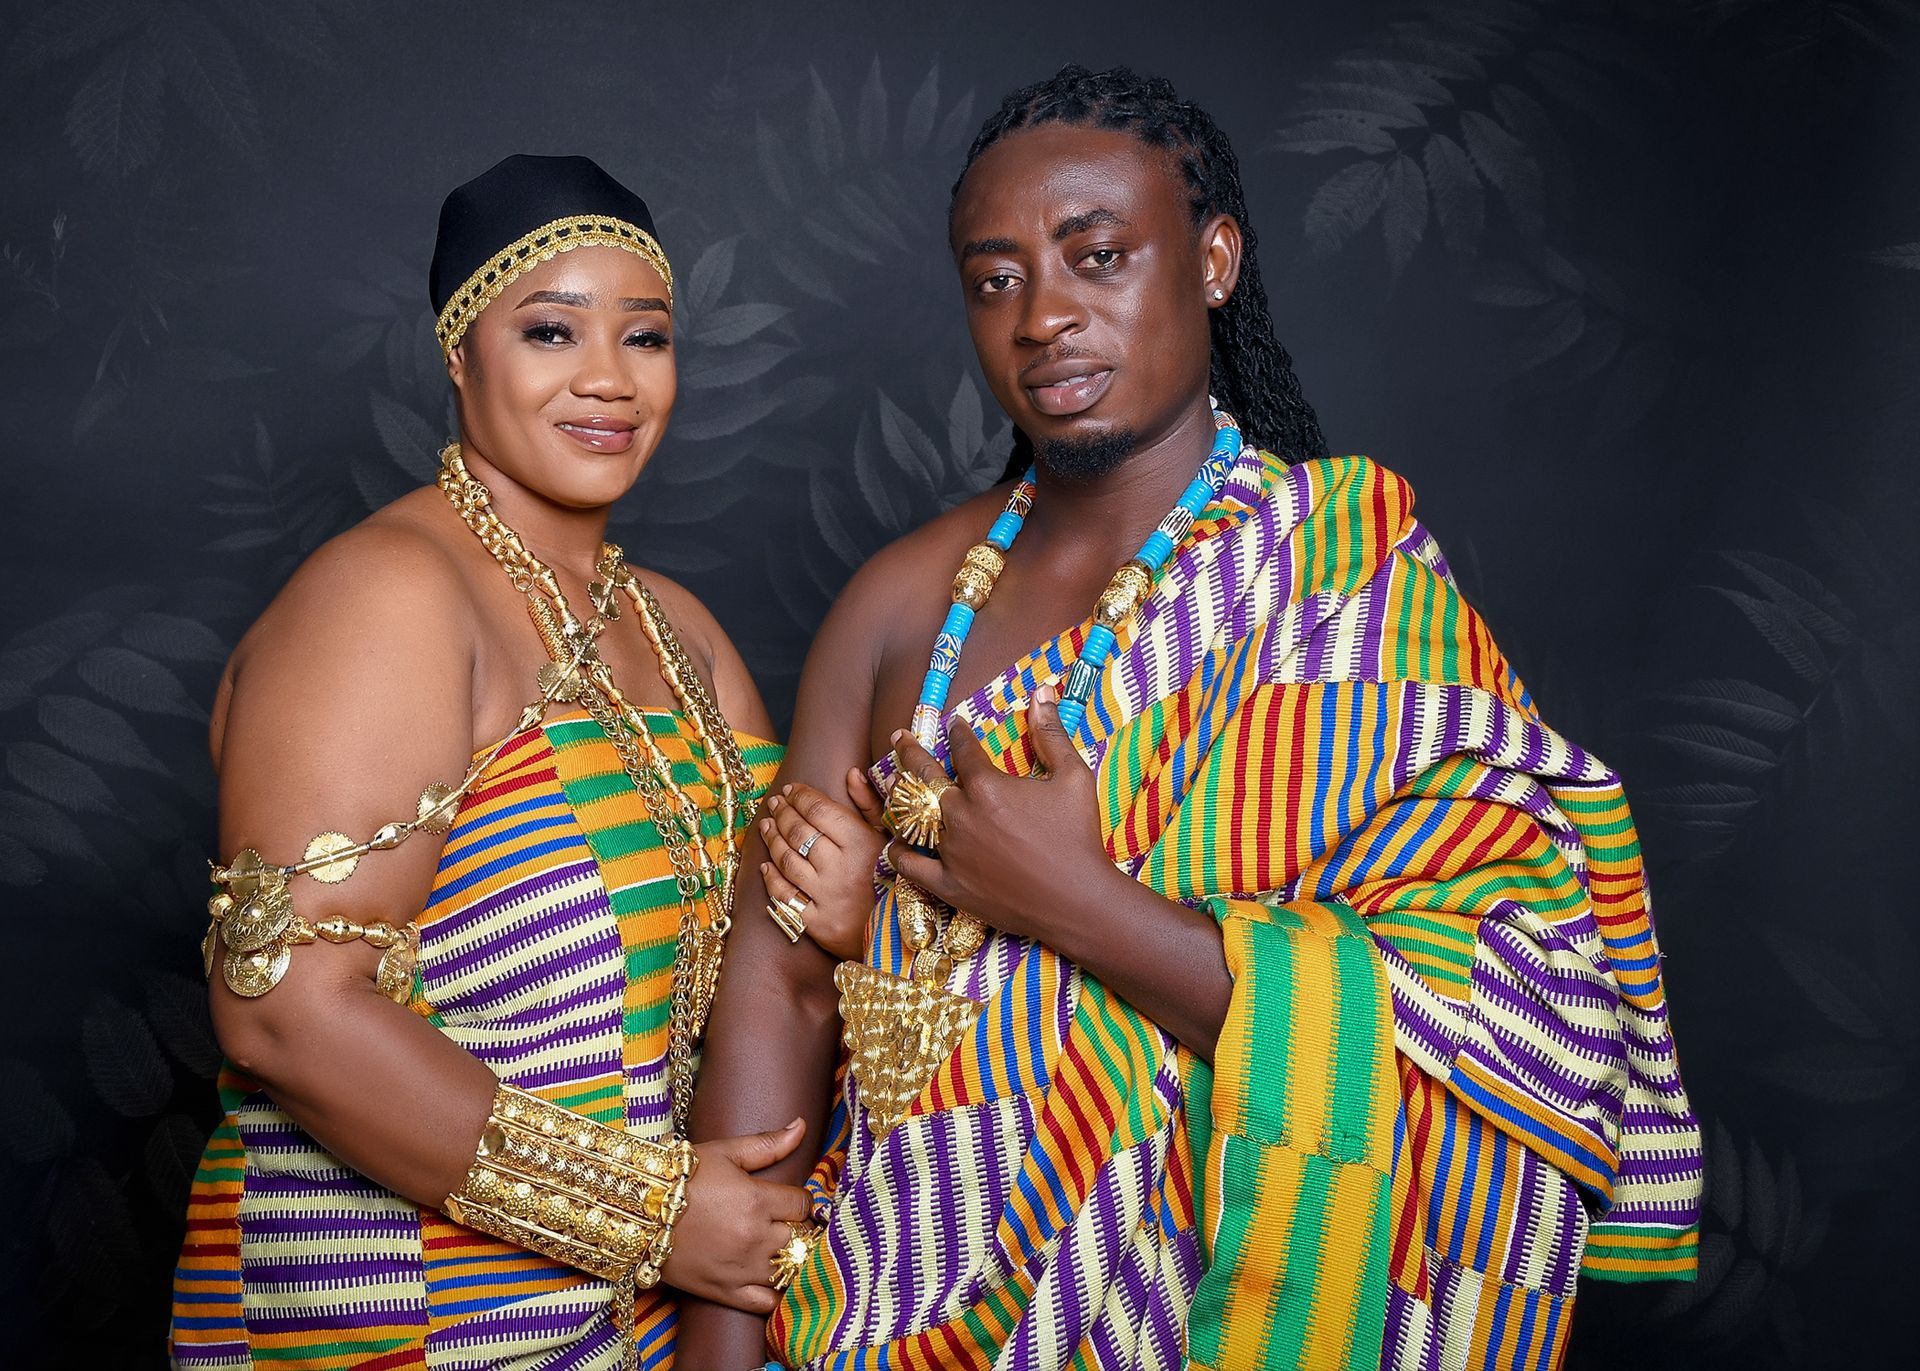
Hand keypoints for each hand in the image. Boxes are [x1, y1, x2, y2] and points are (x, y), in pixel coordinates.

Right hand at [663, 1119, 814, 1313]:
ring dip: (787, 1259)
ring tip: (775, 1248)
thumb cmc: (676, 1179)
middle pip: (799, 1238)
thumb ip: (767, 1144)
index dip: (799, 1200)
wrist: (634, 1214)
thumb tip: (801, 1127)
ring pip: (788, 1270)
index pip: (803, 1205)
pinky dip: (775, 1295)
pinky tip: (770, 1280)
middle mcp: (755, 1237)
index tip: (789, 1199)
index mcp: (757, 1201)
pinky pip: (767, 1304)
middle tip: (780, 1223)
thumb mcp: (723, 1152)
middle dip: (794, 1229)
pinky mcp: (725, 1292)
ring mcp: (742, 1269)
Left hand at [759, 778, 885, 962]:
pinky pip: (785, 896)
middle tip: (775, 804)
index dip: (800, 796)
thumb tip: (852, 773)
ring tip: (767, 826)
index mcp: (863, 844)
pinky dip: (772, 878)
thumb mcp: (891, 840)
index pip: (820, 810)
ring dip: (773, 840)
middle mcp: (842, 869)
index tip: (790, 789)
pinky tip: (767, 865)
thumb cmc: (897, 882)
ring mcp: (827, 897)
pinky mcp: (816, 924)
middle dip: (783, 813)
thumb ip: (871, 805)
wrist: (903, 938)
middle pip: (799, 832)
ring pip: (787, 860)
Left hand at [887, 684, 1124, 953]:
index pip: (962, 748)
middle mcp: (960, 815)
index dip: (957, 732)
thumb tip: (1042, 691)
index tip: (954, 723)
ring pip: (912, 818)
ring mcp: (950, 851)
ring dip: (901, 798)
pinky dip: (899, 853)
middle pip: (924, 776)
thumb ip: (1052, 733)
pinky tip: (894, 844)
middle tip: (899, 737)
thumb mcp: (1073, 776)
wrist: (1076, 899)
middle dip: (910, 751)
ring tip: (892, 786)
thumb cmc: (1078, 836)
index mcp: (986, 786)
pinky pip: (910, 866)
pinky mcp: (948, 884)